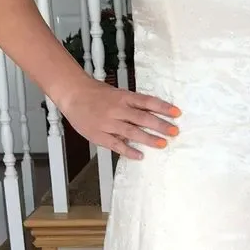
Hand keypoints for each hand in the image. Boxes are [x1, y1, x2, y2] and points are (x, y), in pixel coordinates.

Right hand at [59, 75, 180, 159]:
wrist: (73, 94)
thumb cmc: (96, 94)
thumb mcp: (117, 94)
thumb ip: (132, 105)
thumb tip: (152, 116)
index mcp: (123, 97)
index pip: (147, 101)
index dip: (163, 107)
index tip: (177, 113)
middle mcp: (118, 109)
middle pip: (143, 117)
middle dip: (160, 125)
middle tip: (174, 131)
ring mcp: (109, 123)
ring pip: (132, 132)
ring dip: (148, 138)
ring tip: (162, 144)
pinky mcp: (100, 135)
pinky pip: (116, 145)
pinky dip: (128, 150)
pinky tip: (140, 155)